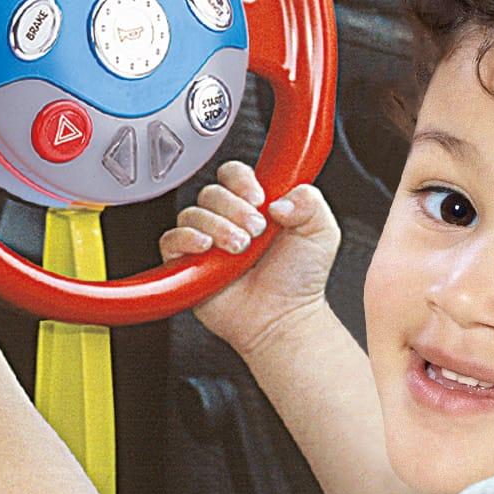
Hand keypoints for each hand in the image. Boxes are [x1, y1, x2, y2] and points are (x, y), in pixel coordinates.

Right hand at [160, 159, 340, 355]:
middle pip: (211, 192)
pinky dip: (186, 239)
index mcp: (255, 206)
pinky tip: (208, 248)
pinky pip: (171, 239)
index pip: (234, 174)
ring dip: (218, 226)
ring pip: (192, 213)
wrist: (284, 318)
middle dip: (234, 208)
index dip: (242, 181)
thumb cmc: (299, 280)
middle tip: (256, 231)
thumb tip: (280, 198)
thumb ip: (311, 202)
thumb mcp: (322, 233)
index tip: (260, 198)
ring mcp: (207, 241)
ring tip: (240, 248)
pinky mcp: (188, 264)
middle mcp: (228, 220)